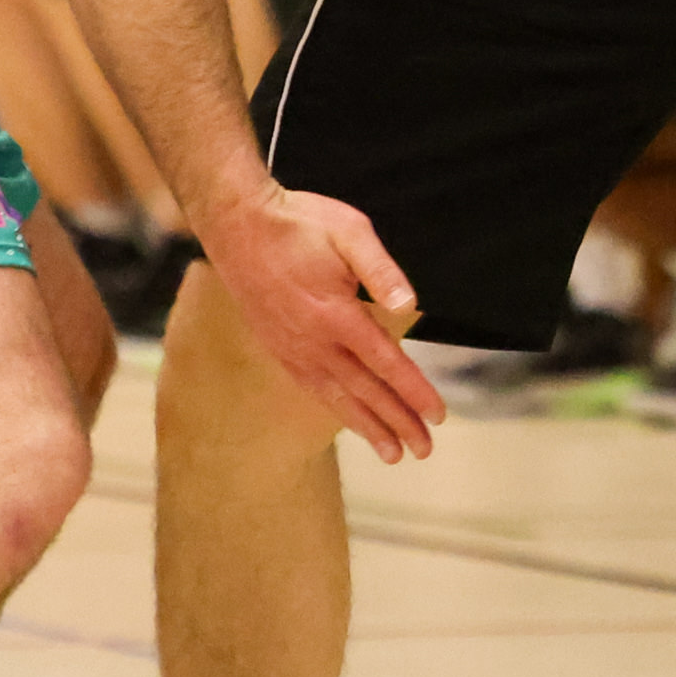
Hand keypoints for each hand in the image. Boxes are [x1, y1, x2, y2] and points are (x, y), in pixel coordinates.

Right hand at [197, 183, 445, 463]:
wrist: (237, 223)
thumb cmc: (298, 221)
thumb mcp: (349, 230)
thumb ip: (381, 270)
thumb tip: (408, 308)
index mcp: (336, 313)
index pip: (385, 362)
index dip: (414, 391)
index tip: (438, 415)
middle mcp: (314, 340)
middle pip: (365, 391)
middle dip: (398, 422)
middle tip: (425, 450)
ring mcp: (293, 348)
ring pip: (337, 397)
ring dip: (368, 427)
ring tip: (393, 454)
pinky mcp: (278, 347)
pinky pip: (312, 387)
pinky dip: (336, 409)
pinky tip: (350, 420)